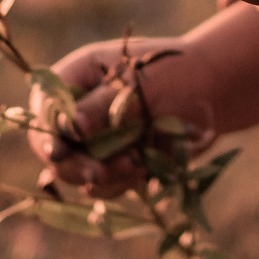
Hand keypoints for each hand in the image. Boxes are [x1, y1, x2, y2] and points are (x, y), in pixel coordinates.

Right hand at [23, 5, 258, 198]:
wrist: (214, 93)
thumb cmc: (176, 73)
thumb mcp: (139, 83)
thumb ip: (102, 106)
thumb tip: (70, 128)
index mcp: (76, 77)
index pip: (45, 108)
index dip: (48, 132)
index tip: (60, 153)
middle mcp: (77, 109)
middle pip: (53, 148)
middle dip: (75, 165)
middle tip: (99, 175)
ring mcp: (93, 139)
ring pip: (76, 172)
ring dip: (102, 177)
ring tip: (137, 164)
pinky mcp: (112, 162)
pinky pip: (103, 185)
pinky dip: (120, 183)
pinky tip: (144, 168)